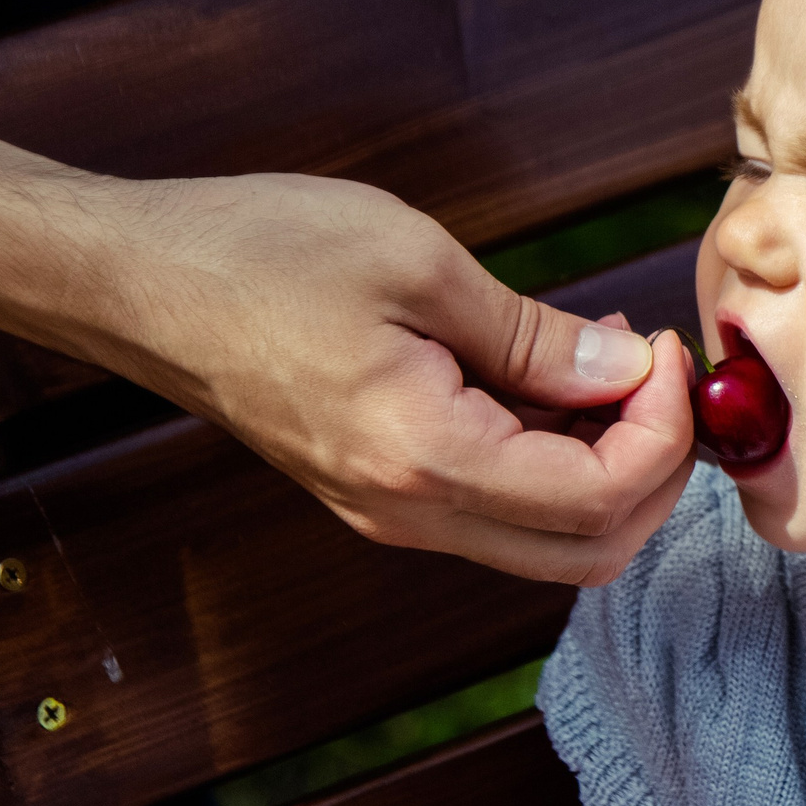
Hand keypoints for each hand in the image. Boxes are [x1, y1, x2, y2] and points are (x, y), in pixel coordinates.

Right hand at [62, 174, 697, 586]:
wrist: (137, 283)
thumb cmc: (257, 253)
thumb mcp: (417, 263)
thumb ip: (535, 336)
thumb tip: (627, 372)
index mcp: (423, 459)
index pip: (598, 501)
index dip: (663, 434)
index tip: (667, 354)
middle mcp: (408, 513)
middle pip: (588, 553)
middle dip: (654, 475)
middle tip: (661, 377)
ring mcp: (389, 514)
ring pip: (547, 543)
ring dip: (606, 472)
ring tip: (607, 366)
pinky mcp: (377, 496)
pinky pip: (496, 512)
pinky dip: (552, 465)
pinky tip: (551, 384)